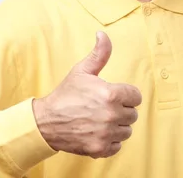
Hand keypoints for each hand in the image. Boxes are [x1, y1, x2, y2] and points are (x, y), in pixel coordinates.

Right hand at [32, 31, 141, 157]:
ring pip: (126, 131)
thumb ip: (99, 53)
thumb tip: (103, 34)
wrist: (46, 121)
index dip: (126, 95)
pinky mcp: (100, 148)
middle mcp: (111, 115)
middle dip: (121, 110)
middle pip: (132, 114)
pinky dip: (110, 141)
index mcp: (111, 94)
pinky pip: (117, 146)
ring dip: (117, 126)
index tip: (114, 96)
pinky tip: (98, 132)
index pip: (136, 97)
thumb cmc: (65, 94)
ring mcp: (106, 133)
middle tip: (104, 108)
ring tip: (101, 120)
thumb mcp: (82, 70)